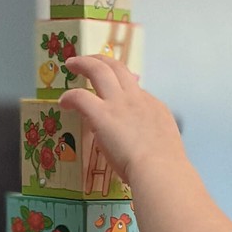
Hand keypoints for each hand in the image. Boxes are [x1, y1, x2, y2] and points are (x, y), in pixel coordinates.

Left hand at [59, 55, 184, 183]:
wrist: (160, 170)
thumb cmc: (166, 167)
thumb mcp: (166, 144)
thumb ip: (154, 137)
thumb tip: (145, 143)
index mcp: (155, 108)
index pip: (136, 90)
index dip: (124, 87)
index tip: (116, 91)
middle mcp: (137, 99)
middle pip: (119, 69)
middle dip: (102, 60)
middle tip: (90, 61)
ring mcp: (119, 104)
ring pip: (99, 70)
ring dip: (84, 63)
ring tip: (71, 64)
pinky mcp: (102, 114)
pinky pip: (80, 96)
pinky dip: (70, 97)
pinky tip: (64, 102)